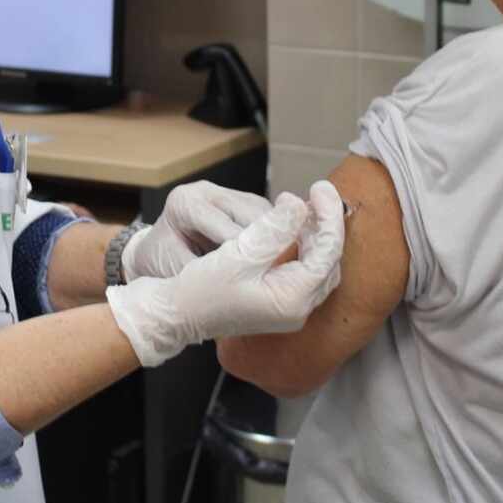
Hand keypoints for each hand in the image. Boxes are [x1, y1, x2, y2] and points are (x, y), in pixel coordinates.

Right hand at [107, 183, 345, 367]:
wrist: (174, 316)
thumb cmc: (199, 289)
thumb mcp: (237, 252)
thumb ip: (274, 228)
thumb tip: (300, 204)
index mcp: (291, 299)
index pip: (327, 251)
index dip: (328, 214)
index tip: (320, 186)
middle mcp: (297, 309)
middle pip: (329, 260)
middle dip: (326, 224)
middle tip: (317, 193)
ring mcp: (288, 309)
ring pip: (318, 265)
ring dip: (315, 234)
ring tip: (305, 206)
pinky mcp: (278, 304)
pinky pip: (304, 271)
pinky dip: (303, 247)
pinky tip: (291, 227)